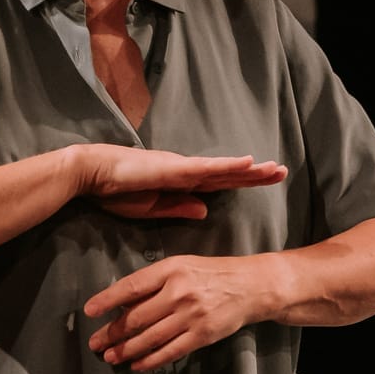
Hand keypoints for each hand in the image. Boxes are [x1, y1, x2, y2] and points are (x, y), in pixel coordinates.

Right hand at [76, 145, 286, 220]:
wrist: (92, 175)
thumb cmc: (117, 191)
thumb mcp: (154, 208)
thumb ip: (180, 208)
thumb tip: (206, 211)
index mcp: (183, 182)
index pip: (221, 182)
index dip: (244, 181)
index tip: (267, 180)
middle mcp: (187, 171)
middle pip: (228, 173)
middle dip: (256, 174)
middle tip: (282, 172)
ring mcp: (181, 167)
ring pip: (223, 168)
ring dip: (249, 169)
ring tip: (273, 168)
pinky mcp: (172, 168)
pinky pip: (205, 167)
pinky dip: (227, 165)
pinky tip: (246, 162)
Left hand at [85, 255, 262, 372]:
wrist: (251, 286)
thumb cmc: (212, 274)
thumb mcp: (183, 266)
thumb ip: (155, 282)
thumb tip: (123, 303)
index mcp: (172, 270)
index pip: (132, 286)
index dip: (108, 299)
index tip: (90, 311)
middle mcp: (180, 293)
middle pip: (137, 317)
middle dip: (112, 332)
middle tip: (95, 342)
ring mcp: (192, 316)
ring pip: (150, 338)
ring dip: (126, 350)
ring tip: (110, 356)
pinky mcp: (202, 335)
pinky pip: (170, 351)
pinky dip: (151, 360)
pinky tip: (137, 364)